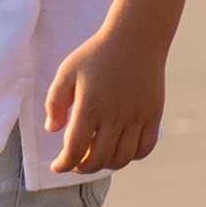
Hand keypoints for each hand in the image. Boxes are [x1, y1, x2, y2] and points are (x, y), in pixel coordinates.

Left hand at [44, 18, 168, 173]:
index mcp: (90, 106)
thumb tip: (52, 129)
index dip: (64, 163)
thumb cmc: (97, 54)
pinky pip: (144, 148)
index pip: (75, 148)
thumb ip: (55, 101)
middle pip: (99, 159)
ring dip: (106, 165)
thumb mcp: (67, 71)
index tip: (56, 166)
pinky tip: (119, 150)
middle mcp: (115, 116)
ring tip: (95, 158)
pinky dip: (131, 157)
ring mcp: (137, 118)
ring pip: (122, 158)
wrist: (136, 38)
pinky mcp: (153, 115)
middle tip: (75, 163)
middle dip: (83, 168)